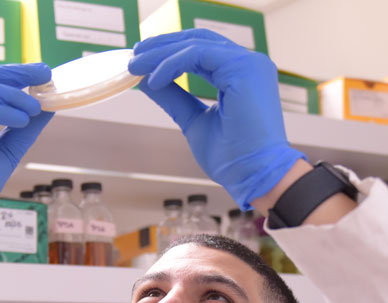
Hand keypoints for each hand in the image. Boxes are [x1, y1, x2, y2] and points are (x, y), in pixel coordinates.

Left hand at [129, 29, 304, 209]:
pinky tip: (154, 79)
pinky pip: (198, 55)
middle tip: (133, 59)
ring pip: (195, 45)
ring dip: (161, 54)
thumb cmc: (234, 158)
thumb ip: (174, 98)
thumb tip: (147, 81)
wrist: (255, 176)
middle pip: (197, 40)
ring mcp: (249, 63)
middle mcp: (249, 64)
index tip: (141, 64)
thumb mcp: (194, 121)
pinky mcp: (244, 68)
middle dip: (161, 47)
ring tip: (135, 67)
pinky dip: (172, 64)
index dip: (169, 53)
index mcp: (241, 75)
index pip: (201, 51)